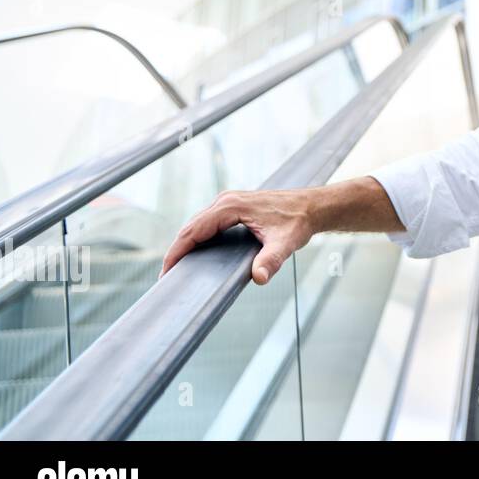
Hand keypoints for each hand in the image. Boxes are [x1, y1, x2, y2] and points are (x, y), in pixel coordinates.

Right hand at [159, 188, 318, 284]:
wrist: (312, 207)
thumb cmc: (299, 221)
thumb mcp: (286, 243)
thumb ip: (271, 260)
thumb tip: (259, 277)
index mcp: (232, 206)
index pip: (194, 230)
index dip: (178, 250)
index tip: (167, 269)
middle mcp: (226, 201)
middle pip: (191, 226)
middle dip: (177, 250)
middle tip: (167, 275)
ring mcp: (229, 202)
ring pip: (198, 223)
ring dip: (185, 242)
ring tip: (176, 266)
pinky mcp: (234, 207)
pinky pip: (208, 222)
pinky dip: (197, 236)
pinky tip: (196, 252)